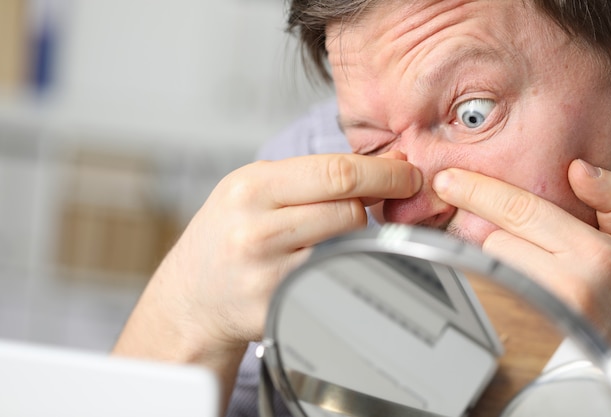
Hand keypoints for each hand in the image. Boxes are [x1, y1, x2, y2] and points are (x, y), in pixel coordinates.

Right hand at [113, 151, 420, 403]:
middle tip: (387, 201)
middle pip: (348, 210)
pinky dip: (340, 265)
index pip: (334, 172)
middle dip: (376, 203)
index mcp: (250, 189)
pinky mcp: (280, 308)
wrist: (192, 296)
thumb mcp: (252, 189)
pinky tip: (320, 262)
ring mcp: (268, 275)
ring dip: (356, 236)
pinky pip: (334, 278)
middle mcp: (256, 231)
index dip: (382, 173)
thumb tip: (384, 166)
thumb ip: (311, 176)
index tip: (408, 175)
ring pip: (347, 245)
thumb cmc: (225, 235)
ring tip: (334, 232)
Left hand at [432, 160, 610, 354]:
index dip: (478, 191)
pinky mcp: (533, 338)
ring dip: (503, 261)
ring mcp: (547, 316)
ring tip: (534, 267)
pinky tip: (523, 285)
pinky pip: (495, 296)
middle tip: (514, 235)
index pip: (519, 211)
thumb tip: (577, 170)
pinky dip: (501, 284)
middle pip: (494, 242)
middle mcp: (568, 287)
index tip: (448, 181)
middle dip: (499, 233)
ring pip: (492, 269)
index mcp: (594, 254)